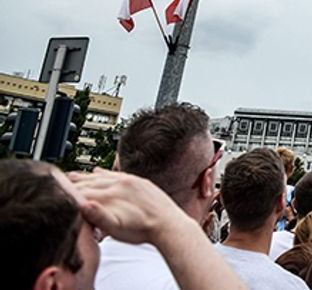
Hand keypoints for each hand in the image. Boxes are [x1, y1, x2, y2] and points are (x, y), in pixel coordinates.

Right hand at [68, 169, 189, 244]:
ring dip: (85, 175)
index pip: (81, 191)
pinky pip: (115, 173)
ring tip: (72, 174)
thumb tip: (82, 205)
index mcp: (111, 195)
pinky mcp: (138, 181)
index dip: (66, 191)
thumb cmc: (143, 230)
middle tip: (56, 180)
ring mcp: (129, 181)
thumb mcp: (116, 228)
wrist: (168, 224)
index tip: (52, 188)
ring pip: (101, 175)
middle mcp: (119, 184)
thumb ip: (99, 217)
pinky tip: (98, 170)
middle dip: (72, 182)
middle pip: (89, 181)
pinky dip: (103, 172)